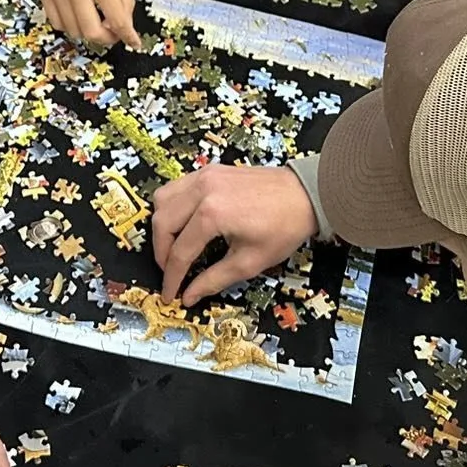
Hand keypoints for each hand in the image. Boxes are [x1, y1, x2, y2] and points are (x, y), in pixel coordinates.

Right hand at [38, 0, 140, 48]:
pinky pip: (56, 21)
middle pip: (92, 32)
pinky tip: (79, 14)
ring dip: (89, 32)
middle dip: (108, 38)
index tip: (134, 42)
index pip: (117, 20)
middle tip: (114, 32)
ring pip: (73, 30)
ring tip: (97, 20)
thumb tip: (126, 22)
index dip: (128, 36)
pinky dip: (70, 25)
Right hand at [152, 164, 317, 306]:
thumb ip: (213, 279)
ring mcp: (204, 176)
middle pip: (162, 223)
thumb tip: (190, 295)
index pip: (180, 252)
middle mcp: (203, 190)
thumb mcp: (249, 262)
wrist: (305, 195)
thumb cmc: (284, 226)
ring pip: (162, 200)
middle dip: (161, 253)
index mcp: (212, 214)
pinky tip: (183, 223)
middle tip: (171, 272)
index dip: (172, 278)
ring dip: (163, 226)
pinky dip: (172, 206)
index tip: (170, 293)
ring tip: (173, 247)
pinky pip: (176, 187)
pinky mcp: (209, 171)